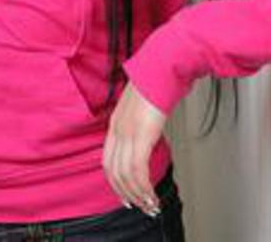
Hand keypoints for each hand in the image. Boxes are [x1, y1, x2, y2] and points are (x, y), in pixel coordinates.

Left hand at [102, 80, 167, 214]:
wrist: (163, 65)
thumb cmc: (157, 79)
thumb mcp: (141, 104)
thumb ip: (139, 119)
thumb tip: (146, 131)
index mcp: (116, 121)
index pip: (107, 160)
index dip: (115, 181)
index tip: (125, 193)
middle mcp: (119, 128)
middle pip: (114, 171)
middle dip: (126, 193)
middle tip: (139, 206)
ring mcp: (129, 131)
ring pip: (126, 175)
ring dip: (138, 195)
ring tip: (150, 205)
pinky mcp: (142, 134)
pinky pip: (139, 170)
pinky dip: (144, 187)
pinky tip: (152, 194)